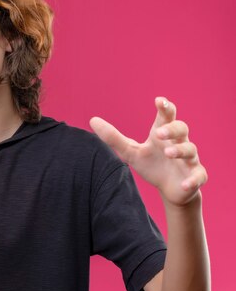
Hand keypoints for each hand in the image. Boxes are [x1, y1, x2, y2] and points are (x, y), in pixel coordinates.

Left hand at [89, 97, 206, 206]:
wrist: (170, 189)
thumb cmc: (151, 164)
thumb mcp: (130, 151)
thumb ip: (113, 137)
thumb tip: (92, 120)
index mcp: (163, 133)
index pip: (167, 116)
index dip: (165, 107)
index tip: (159, 101)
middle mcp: (179, 142)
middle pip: (181, 128)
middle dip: (171, 129)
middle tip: (158, 133)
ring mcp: (189, 160)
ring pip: (190, 150)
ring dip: (180, 150)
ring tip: (168, 153)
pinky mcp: (196, 177)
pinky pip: (198, 176)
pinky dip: (192, 179)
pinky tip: (184, 183)